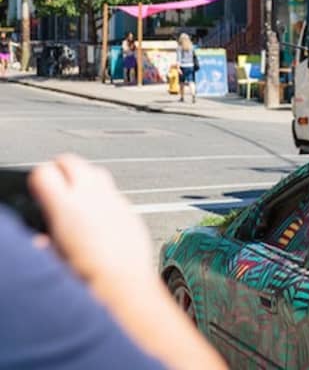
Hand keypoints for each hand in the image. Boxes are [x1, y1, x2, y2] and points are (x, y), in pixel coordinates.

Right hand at [28, 154, 153, 296]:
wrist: (125, 287)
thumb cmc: (89, 280)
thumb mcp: (52, 262)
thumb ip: (43, 244)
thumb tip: (38, 240)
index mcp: (67, 208)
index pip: (45, 173)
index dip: (38, 178)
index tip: (37, 186)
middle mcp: (92, 198)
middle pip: (72, 162)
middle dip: (60, 169)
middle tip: (54, 181)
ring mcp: (114, 200)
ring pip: (96, 171)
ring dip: (84, 177)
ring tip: (76, 193)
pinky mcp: (130, 209)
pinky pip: (114, 192)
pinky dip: (104, 196)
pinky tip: (99, 213)